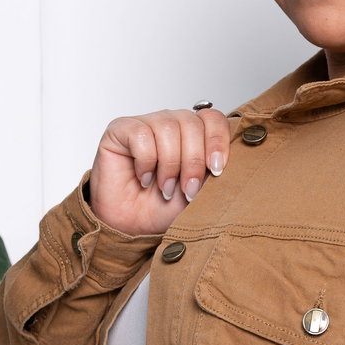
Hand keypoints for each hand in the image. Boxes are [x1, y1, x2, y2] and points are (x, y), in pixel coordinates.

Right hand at [87, 107, 232, 234]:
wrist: (133, 226)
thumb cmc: (164, 208)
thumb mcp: (199, 192)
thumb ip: (212, 170)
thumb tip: (223, 159)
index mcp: (193, 134)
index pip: (212, 118)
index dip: (217, 140)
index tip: (217, 169)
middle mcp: (171, 124)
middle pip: (191, 123)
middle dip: (193, 161)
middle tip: (188, 189)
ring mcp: (146, 123)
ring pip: (167, 127)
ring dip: (170, 164)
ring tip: (166, 188)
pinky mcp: (120, 129)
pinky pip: (140, 135)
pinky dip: (146, 161)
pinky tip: (144, 178)